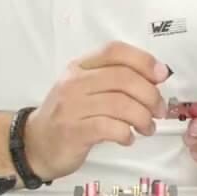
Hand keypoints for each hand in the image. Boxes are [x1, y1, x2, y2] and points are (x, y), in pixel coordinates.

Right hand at [25, 41, 168, 180]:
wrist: (35, 144)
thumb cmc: (67, 116)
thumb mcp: (87, 88)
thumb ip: (116, 79)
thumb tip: (156, 77)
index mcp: (81, 67)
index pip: (115, 51)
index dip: (144, 60)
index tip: (161, 74)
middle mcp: (74, 82)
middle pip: (124, 78)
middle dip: (150, 95)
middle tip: (159, 110)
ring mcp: (71, 106)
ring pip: (121, 104)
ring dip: (143, 117)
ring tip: (147, 127)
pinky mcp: (73, 131)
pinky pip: (110, 127)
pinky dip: (126, 133)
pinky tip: (128, 137)